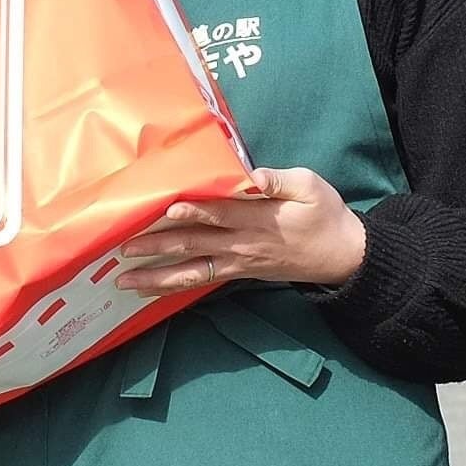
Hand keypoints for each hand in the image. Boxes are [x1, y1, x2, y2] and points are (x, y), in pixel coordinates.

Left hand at [111, 166, 367, 295]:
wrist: (341, 255)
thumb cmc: (324, 215)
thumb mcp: (311, 187)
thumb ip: (280, 180)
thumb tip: (254, 175)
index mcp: (258, 219)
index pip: (221, 214)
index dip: (194, 211)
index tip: (167, 210)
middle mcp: (242, 244)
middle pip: (195, 245)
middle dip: (158, 247)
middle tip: (124, 250)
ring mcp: (238, 262)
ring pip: (192, 271)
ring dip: (156, 277)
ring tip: (124, 280)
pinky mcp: (238, 272)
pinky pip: (201, 280)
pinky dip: (173, 286)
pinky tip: (148, 290)